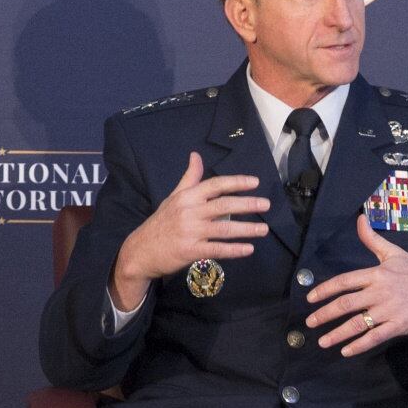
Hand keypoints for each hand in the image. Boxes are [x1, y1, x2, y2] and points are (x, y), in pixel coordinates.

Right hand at [110, 152, 267, 311]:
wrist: (140, 250)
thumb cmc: (161, 222)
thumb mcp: (173, 197)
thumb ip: (189, 178)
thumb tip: (196, 155)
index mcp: (187, 197)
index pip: (215, 185)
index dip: (236, 182)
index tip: (255, 182)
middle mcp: (189, 212)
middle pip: (223, 205)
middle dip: (247, 204)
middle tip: (267, 204)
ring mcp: (190, 232)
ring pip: (223, 229)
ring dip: (246, 229)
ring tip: (264, 229)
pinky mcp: (190, 251)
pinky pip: (216, 249)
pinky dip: (233, 249)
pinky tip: (248, 249)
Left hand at [306, 214, 407, 356]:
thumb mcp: (394, 252)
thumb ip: (373, 239)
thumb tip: (360, 219)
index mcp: (376, 274)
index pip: (344, 281)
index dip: (325, 290)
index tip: (310, 299)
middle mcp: (380, 292)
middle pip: (346, 304)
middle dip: (325, 314)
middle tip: (310, 323)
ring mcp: (389, 310)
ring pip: (358, 323)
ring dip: (337, 334)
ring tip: (322, 341)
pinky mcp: (398, 325)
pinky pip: (375, 337)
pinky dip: (359, 345)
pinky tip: (346, 351)